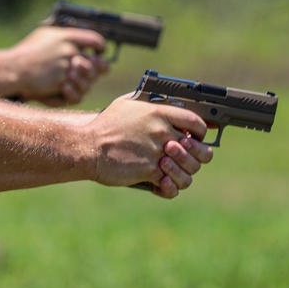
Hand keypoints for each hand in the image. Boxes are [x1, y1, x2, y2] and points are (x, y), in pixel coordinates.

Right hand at [8, 26, 109, 105]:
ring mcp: (66, 68)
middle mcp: (69, 51)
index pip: (95, 40)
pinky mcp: (61, 82)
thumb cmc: (27, 51)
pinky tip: (68, 90)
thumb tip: (77, 37)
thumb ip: (63, 35)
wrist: (14, 68)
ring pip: (89, 78)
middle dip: (96, 69)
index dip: (100, 47)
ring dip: (85, 82)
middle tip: (94, 72)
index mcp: (66, 37)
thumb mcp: (44, 34)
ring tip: (77, 82)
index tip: (99, 52)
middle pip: (96, 62)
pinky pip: (78, 92)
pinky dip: (75, 92)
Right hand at [88, 97, 213, 197]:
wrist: (87, 147)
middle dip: (198, 155)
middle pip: (198, 148)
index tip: (198, 136)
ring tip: (172, 172)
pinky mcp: (150, 171)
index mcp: (158, 113)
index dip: (202, 131)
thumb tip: (158, 100)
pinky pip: (172, 184)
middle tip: (189, 158)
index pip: (195, 121)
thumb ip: (145, 102)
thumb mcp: (125, 104)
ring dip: (183, 173)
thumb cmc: (104, 126)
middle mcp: (162, 132)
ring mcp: (158, 152)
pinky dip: (169, 187)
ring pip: (189, 169)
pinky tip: (163, 184)